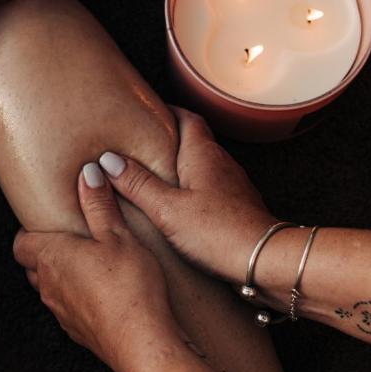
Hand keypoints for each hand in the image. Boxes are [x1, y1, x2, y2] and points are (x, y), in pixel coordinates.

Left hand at [13, 163, 179, 371]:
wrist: (142, 344)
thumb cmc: (129, 289)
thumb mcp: (119, 237)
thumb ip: (100, 206)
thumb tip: (87, 174)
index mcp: (52, 258)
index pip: (21, 243)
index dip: (31, 231)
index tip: (50, 221)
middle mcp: (49, 287)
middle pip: (33, 267)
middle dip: (47, 253)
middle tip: (73, 239)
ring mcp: (62, 313)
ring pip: (51, 289)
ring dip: (65, 277)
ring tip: (92, 265)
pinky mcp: (79, 332)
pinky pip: (70, 310)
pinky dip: (81, 299)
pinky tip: (106, 294)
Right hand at [97, 108, 275, 283]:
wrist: (263, 259)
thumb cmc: (217, 233)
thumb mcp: (167, 209)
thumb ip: (137, 184)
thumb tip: (108, 161)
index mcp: (203, 154)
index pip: (187, 118)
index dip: (168, 112)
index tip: (147, 112)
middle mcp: (221, 163)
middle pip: (195, 141)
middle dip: (171, 139)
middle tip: (143, 145)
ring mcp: (233, 186)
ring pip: (203, 166)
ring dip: (182, 167)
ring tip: (155, 176)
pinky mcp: (237, 207)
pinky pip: (212, 189)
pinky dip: (194, 189)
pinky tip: (180, 207)